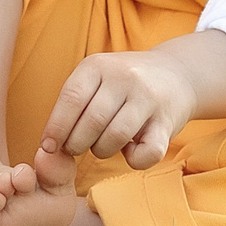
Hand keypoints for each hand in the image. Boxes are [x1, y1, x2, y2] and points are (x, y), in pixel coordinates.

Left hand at [41, 50, 197, 169]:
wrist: (177, 74)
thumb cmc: (123, 83)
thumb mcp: (97, 78)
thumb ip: (75, 102)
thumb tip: (50, 143)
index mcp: (98, 65)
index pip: (71, 98)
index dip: (56, 126)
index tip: (48, 147)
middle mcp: (124, 78)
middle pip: (92, 121)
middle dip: (76, 143)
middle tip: (75, 149)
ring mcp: (148, 98)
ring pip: (116, 136)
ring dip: (101, 150)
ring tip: (100, 147)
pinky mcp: (168, 121)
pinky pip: (148, 152)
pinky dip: (134, 160)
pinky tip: (130, 151)